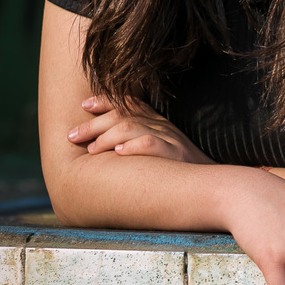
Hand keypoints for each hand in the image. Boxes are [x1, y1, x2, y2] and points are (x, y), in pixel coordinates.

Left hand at [68, 96, 214, 164]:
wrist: (213, 183)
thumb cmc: (181, 171)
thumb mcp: (161, 148)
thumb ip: (139, 140)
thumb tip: (103, 144)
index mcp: (157, 122)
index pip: (128, 102)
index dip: (105, 100)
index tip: (84, 105)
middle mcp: (161, 126)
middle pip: (122, 115)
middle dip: (93, 124)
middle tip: (72, 137)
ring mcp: (168, 138)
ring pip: (131, 127)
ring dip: (107, 137)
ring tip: (91, 150)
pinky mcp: (174, 154)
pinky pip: (151, 144)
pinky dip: (133, 147)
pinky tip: (119, 154)